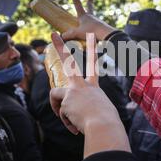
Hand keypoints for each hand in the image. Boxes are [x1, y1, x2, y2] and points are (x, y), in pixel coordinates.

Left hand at [49, 32, 129, 156]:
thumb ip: (88, 109)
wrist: (104, 125)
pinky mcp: (66, 101)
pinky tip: (75, 127)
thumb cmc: (106, 122)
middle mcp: (82, 85)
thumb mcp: (100, 112)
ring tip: (70, 121)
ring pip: (55, 95)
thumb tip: (79, 117)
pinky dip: (67, 122)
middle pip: (69, 61)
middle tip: (53, 34)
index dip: (92, 50)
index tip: (91, 35)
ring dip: (58, 108)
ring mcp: (73, 91)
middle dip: (60, 47)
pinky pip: (61, 114)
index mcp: (93, 87)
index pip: (92, 66)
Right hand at [61, 0, 115, 41]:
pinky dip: (95, 35)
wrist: (107, 35)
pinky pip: (96, 32)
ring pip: (93, 22)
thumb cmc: (92, 32)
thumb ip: (68, 35)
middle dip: (89, 3)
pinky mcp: (102, 30)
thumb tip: (61, 37)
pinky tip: (96, 39)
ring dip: (91, 24)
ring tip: (91, 32)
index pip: (77, 3)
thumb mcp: (77, 34)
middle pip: (90, 8)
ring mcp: (98, 23)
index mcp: (84, 16)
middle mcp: (91, 17)